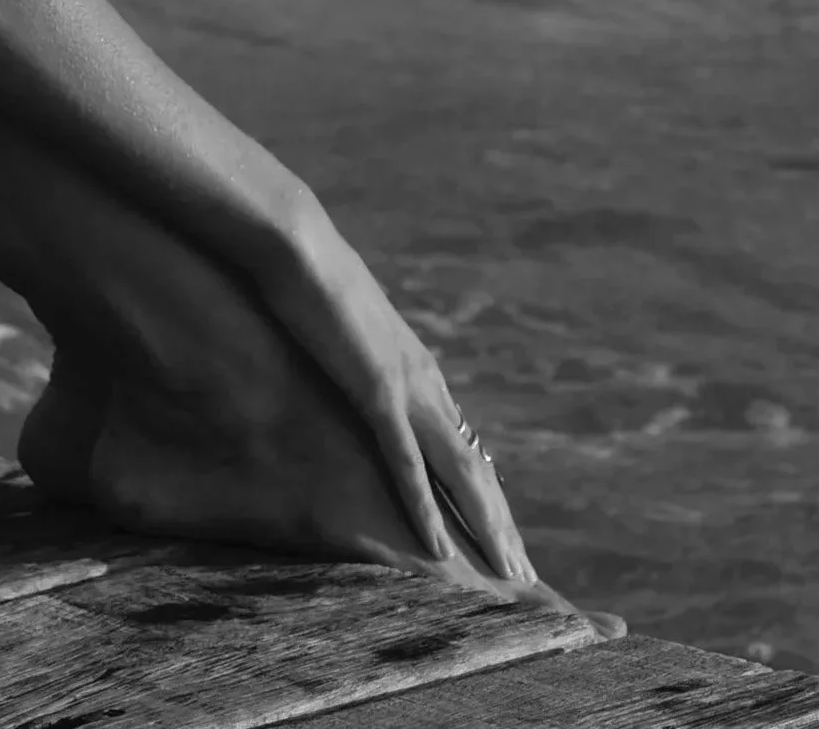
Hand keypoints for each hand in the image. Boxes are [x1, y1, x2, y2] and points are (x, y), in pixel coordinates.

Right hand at [253, 206, 535, 583]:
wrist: (297, 243)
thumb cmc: (310, 276)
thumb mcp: (342, 325)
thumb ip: (357, 352)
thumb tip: (350, 365)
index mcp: (417, 368)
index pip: (463, 444)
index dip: (484, 493)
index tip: (502, 535)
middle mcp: (425, 382)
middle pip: (476, 468)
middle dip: (501, 524)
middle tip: (522, 575)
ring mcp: (406, 387)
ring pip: (460, 474)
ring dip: (486, 528)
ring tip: (507, 576)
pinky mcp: (376, 390)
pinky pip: (407, 463)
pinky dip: (426, 510)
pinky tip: (440, 548)